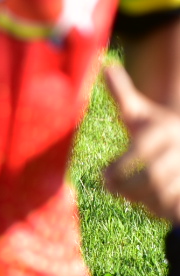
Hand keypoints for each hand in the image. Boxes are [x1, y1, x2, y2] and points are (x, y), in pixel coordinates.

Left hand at [103, 60, 179, 221]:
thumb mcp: (139, 110)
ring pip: (165, 194)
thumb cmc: (154, 127)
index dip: (119, 167)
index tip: (104, 176)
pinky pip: (175, 207)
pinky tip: (151, 204)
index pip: (140, 151)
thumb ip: (121, 92)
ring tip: (129, 197)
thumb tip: (106, 64)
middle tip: (113, 190)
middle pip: (153, 177)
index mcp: (165, 130)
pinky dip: (161, 210)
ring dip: (143, 201)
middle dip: (128, 188)